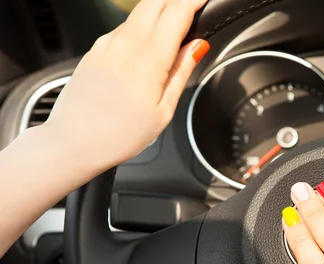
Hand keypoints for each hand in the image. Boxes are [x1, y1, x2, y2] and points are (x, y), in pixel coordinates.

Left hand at [46, 0, 209, 168]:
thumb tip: (197, 47)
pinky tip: (147, 49)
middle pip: (155, 1)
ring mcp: (106, 45)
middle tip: (192, 9)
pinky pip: (122, 29)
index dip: (194, 1)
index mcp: (147, 60)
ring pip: (138, 14)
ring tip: (172, 33)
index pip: (176, 12)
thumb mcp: (163, 111)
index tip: (204, 0)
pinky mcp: (94, 50)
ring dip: (158, 13)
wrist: (73, 142)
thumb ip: (181, 72)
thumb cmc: (117, 135)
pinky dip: (140, 29)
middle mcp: (124, 44)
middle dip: (177, 1)